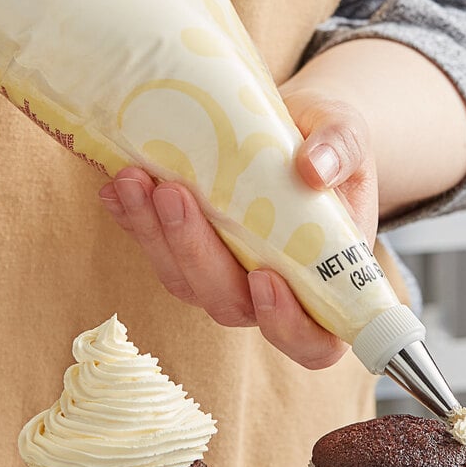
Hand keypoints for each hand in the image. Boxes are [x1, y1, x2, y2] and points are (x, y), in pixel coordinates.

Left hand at [99, 90, 377, 369]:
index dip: (287, 325)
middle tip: (174, 193)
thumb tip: (313, 170)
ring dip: (154, 237)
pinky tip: (118, 188)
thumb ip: (341, 148)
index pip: (313, 338)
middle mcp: (271, 286)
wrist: (291, 128)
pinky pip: (158, 253)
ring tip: (134, 180)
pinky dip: (135, 223)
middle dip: (196, 254)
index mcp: (325, 277)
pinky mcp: (191, 250)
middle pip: (230, 304)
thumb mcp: (348, 130)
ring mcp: (226, 272)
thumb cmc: (327, 141)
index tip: (265, 278)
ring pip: (184, 281)